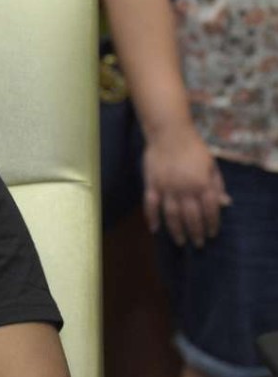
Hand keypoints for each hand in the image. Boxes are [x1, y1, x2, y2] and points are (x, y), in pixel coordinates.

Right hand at [142, 125, 230, 247]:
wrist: (169, 133)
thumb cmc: (193, 147)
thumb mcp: (212, 165)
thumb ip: (218, 185)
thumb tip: (226, 203)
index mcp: (202, 183)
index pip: (210, 209)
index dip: (212, 223)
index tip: (212, 233)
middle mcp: (185, 189)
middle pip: (192, 216)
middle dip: (196, 232)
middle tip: (198, 244)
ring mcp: (167, 188)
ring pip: (172, 215)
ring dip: (177, 230)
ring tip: (180, 242)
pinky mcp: (152, 184)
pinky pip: (150, 204)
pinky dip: (152, 217)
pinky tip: (155, 229)